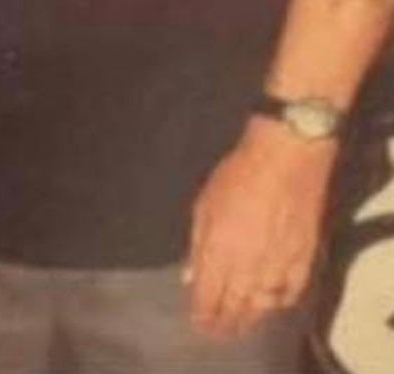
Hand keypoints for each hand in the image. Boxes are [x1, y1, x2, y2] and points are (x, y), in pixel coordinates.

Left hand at [186, 117, 334, 337]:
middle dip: (222, 323)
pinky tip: (271, 303)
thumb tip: (189, 277)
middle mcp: (247, 269)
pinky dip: (278, 303)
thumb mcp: (204, 203)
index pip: (207, 298)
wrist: (286, 159)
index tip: (198, 323)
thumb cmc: (238, 174)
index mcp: (218, 253)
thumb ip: (197, 244)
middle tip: (216, 333)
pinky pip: (289, 295)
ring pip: (260, 307)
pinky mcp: (303, 263)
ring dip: (248, 319)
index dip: (202, 314)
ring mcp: (277, 269)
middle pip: (233, 308)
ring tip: (240, 325)